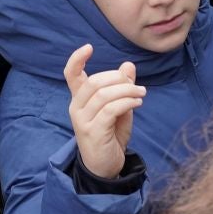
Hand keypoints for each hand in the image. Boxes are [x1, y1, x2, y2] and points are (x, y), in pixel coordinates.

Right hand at [64, 43, 143, 178]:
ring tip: (141, 94)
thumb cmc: (111, 134)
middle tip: (137, 85)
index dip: (76, 59)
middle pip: (94, 82)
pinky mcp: (93, 132)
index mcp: (80, 99)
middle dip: (118, 79)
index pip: (71, 75)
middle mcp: (76, 108)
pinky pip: (110, 109)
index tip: (88, 47)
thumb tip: (128, 65)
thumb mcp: (119, 107)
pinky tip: (137, 102)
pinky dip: (126, 102)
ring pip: (103, 95)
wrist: (106, 166)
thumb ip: (122, 87)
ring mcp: (83, 121)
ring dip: (127, 90)